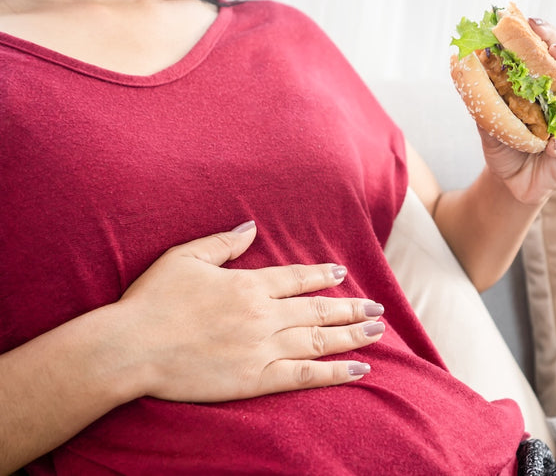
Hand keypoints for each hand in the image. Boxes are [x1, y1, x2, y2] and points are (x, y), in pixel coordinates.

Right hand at [115, 221, 383, 401]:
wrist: (130, 347)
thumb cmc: (152, 301)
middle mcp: (263, 314)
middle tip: (376, 308)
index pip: (297, 278)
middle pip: (317, 310)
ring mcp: (263, 347)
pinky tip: (359, 370)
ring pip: (319, 340)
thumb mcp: (184, 258)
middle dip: (351, 308)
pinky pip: (304, 375)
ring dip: (352, 335)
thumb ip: (223, 242)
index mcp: (248, 284)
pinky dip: (335, 372)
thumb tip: (252, 225)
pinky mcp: (256, 378)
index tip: (343, 273)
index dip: (322, 275)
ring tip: (377, 331)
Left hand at [479, 17, 555, 205]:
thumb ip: (483, 97)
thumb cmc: (505, 145)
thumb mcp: (489, 121)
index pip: (550, 52)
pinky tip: (553, 144)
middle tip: (555, 50)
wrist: (510, 182)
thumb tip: (463, 64)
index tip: (531, 22)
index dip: (545, 35)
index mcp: (548, 83)